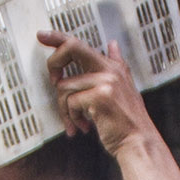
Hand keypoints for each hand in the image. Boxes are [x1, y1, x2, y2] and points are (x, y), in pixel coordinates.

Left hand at [37, 27, 158, 153]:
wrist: (138, 143)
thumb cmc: (127, 121)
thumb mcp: (126, 88)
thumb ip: (117, 64)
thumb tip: (113, 44)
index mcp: (112, 66)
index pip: (81, 44)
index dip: (58, 37)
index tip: (41, 35)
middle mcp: (109, 70)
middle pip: (71, 48)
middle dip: (54, 63)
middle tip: (53, 81)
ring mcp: (106, 82)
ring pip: (65, 86)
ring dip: (66, 109)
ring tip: (78, 121)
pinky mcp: (100, 96)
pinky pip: (71, 103)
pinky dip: (73, 118)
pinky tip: (84, 126)